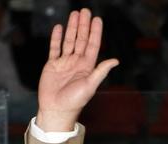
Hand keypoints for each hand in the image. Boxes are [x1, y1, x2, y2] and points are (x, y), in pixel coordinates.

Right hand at [37, 9, 118, 130]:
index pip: (92, 45)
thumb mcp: (90, 86)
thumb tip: (115, 60)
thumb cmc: (75, 101)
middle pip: (80, 40)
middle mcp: (77, 63)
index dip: (95, 32)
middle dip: (83, 25)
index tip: (97, 19)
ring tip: (74, 14)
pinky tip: (59, 27)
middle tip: (85, 11)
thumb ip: (101, 71)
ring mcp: (64, 63)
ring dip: (71, 28)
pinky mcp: (52, 65)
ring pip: (69, 41)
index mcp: (87, 67)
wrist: (56, 109)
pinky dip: (56, 38)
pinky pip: (54, 48)